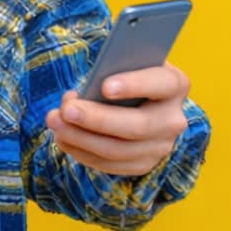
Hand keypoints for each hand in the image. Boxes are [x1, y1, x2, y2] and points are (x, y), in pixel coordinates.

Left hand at [45, 62, 189, 176]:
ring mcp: (161, 146)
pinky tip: (62, 138)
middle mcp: (173, 119)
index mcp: (174, 84)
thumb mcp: (122, 66)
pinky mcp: (143, 164)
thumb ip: (108, 73)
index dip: (134, 85)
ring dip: (81, 138)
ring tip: (55, 123)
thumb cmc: (124, 75)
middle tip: (66, 110)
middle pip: (137, 126)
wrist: (136, 100)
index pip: (160, 84)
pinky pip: (110, 165)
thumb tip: (78, 96)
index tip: (105, 87)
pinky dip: (82, 152)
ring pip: (119, 150)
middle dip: (97, 119)